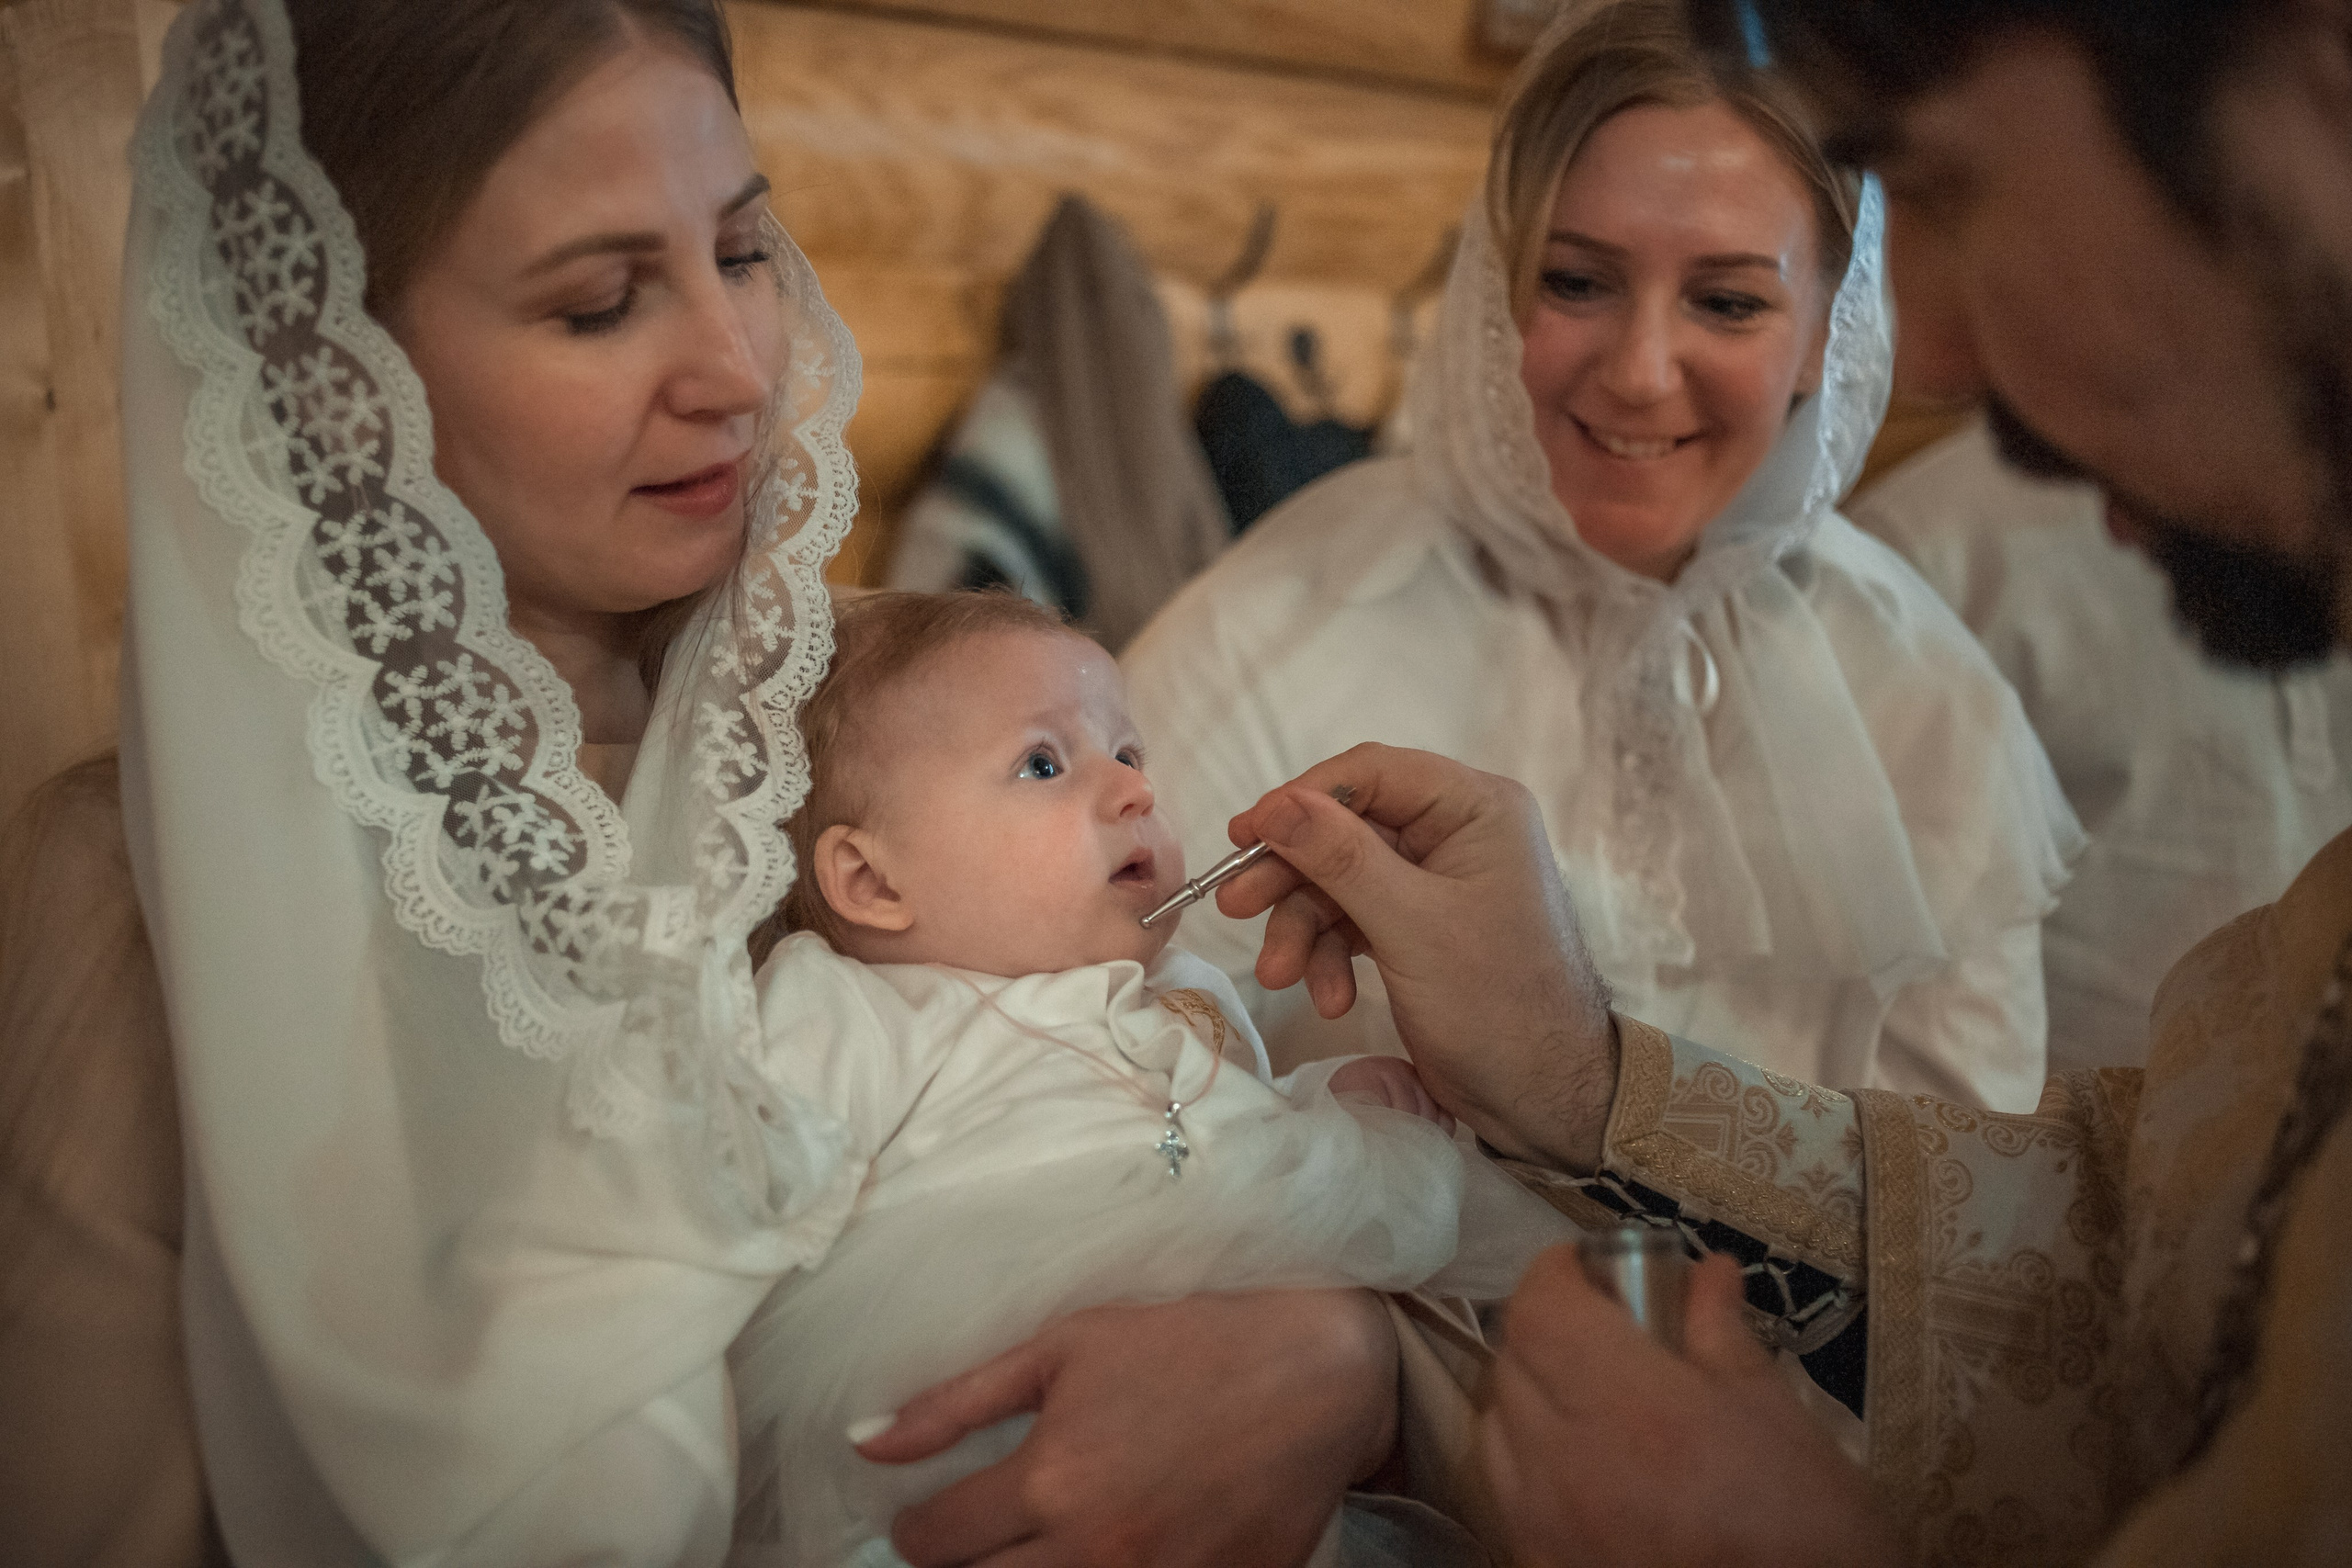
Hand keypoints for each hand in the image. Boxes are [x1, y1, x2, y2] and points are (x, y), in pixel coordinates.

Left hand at [857, 1290, 1398, 1566]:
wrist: (1319, 1369)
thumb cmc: (1189, 1339)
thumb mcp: (1067, 1345)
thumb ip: (958, 1400)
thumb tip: (865, 1442)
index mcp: (1048, 1482)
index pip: (933, 1544)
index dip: (915, 1531)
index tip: (925, 1517)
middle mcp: (1093, 1549)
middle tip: (975, 1539)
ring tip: (1039, 1544)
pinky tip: (1106, 1549)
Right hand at [1218, 744, 1616, 1169]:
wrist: (1543, 1098)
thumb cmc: (1496, 1003)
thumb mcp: (1411, 925)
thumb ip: (1340, 857)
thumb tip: (1275, 804)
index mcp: (1475, 808)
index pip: (1372, 774)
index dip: (1302, 799)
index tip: (1245, 833)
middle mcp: (1456, 833)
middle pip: (1346, 831)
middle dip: (1293, 876)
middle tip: (1235, 905)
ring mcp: (1436, 883)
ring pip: (1340, 882)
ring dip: (1304, 929)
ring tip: (1279, 976)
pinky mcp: (1418, 928)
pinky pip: (1354, 921)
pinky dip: (1331, 956)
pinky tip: (1328, 999)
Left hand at [1482, 1250, 1899, 1567]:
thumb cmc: (1811, 1529)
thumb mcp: (1781, 1418)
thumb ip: (1723, 1336)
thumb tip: (1706, 1274)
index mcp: (1629, 1408)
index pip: (1539, 1310)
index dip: (1553, 1273)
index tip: (1586, 1265)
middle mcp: (1565, 1463)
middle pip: (1510, 1362)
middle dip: (1546, 1328)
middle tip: (1599, 1328)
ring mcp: (1544, 1526)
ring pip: (1497, 1427)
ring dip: (1529, 1395)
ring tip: (1589, 1400)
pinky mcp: (1540, 1566)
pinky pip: (1507, 1496)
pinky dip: (1529, 1464)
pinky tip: (1583, 1470)